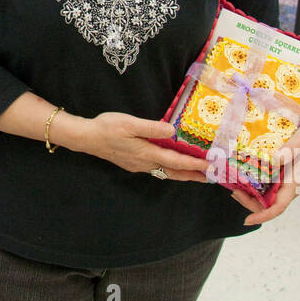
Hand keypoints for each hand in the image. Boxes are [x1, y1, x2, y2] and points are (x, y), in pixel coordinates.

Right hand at [78, 111, 209, 181]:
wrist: (87, 138)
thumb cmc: (107, 127)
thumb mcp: (129, 123)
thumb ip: (152, 128)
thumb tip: (172, 131)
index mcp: (146, 152)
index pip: (176, 161)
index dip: (194, 164)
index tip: (210, 166)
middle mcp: (145, 163)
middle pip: (174, 172)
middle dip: (193, 174)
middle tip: (212, 177)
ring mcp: (139, 165)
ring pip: (166, 172)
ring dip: (183, 174)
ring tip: (197, 174)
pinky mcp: (133, 164)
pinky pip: (157, 170)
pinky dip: (170, 170)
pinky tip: (172, 166)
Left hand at [229, 105, 299, 224]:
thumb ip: (290, 149)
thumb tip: (274, 160)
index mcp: (295, 183)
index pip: (278, 207)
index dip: (262, 215)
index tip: (247, 220)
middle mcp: (288, 185)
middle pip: (267, 203)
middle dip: (248, 201)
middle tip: (232, 191)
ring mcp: (284, 180)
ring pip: (264, 194)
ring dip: (249, 193)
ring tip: (232, 184)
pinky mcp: (280, 172)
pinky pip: (265, 182)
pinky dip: (253, 182)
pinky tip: (241, 174)